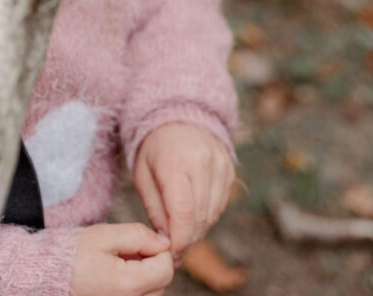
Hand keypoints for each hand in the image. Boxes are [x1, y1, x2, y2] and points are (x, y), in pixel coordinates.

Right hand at [70, 222, 173, 295]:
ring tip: (120, 263)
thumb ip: (139, 236)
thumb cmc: (73, 254)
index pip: (165, 268)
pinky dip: (135, 288)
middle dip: (152, 263)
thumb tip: (164, 242)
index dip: (159, 249)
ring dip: (145, 277)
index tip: (141, 241)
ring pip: (152, 294)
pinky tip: (118, 276)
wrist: (49, 275)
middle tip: (127, 251)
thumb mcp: (105, 235)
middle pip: (161, 283)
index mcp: (127, 284)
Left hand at [133, 124, 234, 262]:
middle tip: (174, 251)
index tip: (171, 256)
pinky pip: (221, 204)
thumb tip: (167, 241)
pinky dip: (207, 216)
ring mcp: (219, 164)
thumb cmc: (155, 149)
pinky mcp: (229, 169)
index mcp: (175, 162)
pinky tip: (193, 214)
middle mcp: (202, 162)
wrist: (177, 116)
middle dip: (187, 240)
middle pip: (199, 217)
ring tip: (181, 231)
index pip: (183, 213)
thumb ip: (155, 209)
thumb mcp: (143, 175)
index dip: (179, 241)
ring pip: (212, 214)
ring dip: (197, 230)